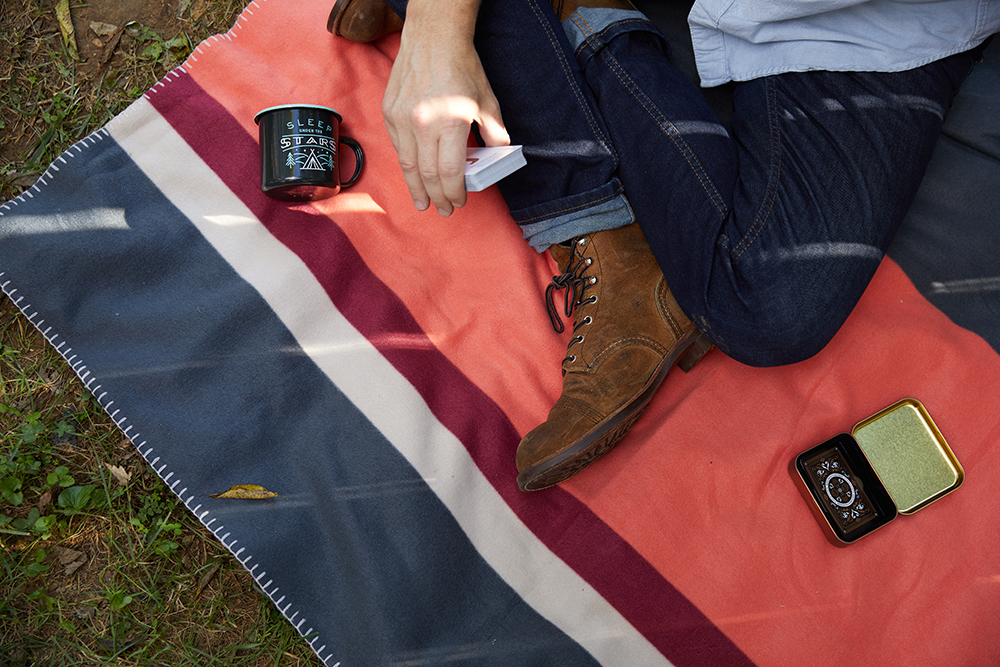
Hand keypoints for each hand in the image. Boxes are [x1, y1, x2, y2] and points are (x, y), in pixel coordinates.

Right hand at [382, 0, 508, 215]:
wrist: (432, 38)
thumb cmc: (462, 68)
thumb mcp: (487, 101)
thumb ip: (494, 132)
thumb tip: (497, 156)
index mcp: (449, 123)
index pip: (449, 172)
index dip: (454, 192)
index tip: (459, 201)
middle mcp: (422, 124)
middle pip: (427, 174)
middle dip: (437, 196)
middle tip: (443, 211)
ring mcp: (402, 119)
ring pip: (407, 164)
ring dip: (416, 188)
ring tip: (423, 203)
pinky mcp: (390, 112)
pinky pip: (398, 146)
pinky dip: (407, 163)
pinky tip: (414, 173)